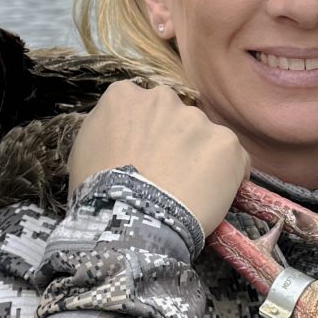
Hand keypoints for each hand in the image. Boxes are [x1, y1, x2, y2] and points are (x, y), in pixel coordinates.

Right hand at [67, 81, 249, 239]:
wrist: (131, 222)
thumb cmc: (98, 192)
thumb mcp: (84, 150)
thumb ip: (107, 128)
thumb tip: (122, 131)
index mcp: (124, 96)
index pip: (140, 107)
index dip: (144, 135)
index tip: (144, 157)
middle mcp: (163, 98)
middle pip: (176, 118)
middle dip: (175, 141)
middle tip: (166, 176)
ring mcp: (198, 120)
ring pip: (204, 138)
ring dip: (200, 159)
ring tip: (187, 193)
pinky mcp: (227, 143)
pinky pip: (233, 159)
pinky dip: (227, 176)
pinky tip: (210, 198)